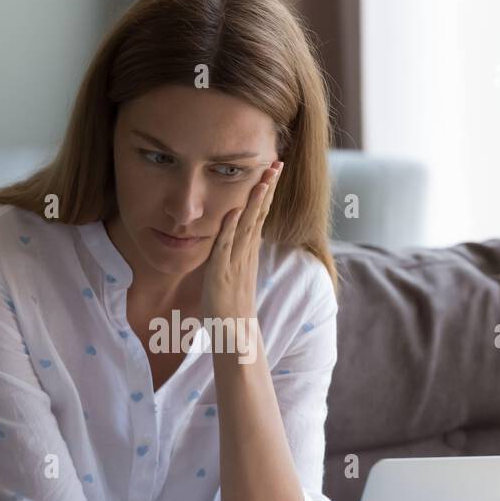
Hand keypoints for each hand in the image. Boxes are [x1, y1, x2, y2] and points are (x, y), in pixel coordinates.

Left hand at [200, 160, 282, 322]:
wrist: (235, 337)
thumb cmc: (232, 308)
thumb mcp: (235, 275)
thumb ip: (236, 256)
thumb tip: (235, 238)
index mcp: (248, 253)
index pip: (259, 216)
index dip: (266, 193)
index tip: (273, 170)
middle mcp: (245, 255)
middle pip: (258, 215)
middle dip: (267, 188)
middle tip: (277, 163)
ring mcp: (235, 264)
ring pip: (246, 227)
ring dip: (255, 202)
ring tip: (264, 179)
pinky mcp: (221, 275)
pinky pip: (226, 248)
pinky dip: (230, 229)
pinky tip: (235, 211)